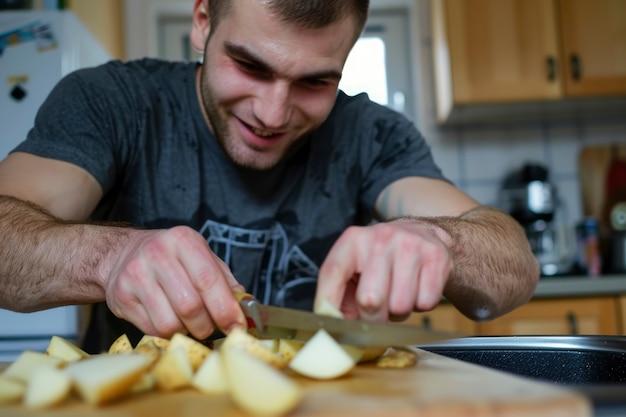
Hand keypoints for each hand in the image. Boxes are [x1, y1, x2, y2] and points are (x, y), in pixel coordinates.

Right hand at [104, 225, 245, 339]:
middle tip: (213, 328)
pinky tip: (171, 321)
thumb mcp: (201, 257)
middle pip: (190, 306)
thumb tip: (244, 307)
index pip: (208, 280)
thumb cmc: (171, 258)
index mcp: (183, 240)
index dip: (226, 309)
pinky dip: (168, 334)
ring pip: (170, 323)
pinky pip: (152, 330)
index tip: (237, 326)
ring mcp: (136, 275)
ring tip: (191, 324)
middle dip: (207, 325)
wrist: (122, 254)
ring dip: (187, 331)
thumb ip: (224, 280)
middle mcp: (157, 254)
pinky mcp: (121, 297)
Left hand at [315, 220, 452, 321]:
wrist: (425, 234)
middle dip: (373, 318)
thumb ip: (341, 295)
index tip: (333, 325)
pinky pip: (426, 303)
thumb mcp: (356, 267)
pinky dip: (421, 305)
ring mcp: (410, 245)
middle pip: (369, 300)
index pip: (332, 272)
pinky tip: (417, 288)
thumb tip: (336, 326)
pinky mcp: (435, 256)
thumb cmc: (383, 260)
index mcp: (353, 240)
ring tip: (398, 296)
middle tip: (377, 313)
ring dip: (399, 313)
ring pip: (400, 307)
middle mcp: (380, 238)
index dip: (329, 302)